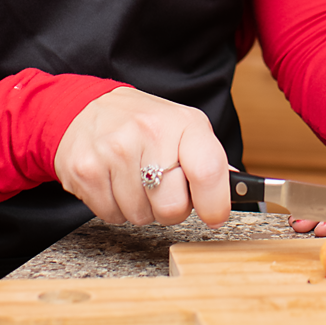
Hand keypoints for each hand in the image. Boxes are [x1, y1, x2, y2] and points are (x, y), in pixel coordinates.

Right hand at [54, 86, 230, 227]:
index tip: (214, 214)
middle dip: (170, 208)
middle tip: (161, 188)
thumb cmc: (143, 124)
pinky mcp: (85, 170)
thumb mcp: (184, 128)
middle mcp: (148, 133)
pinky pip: (111, 216)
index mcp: (183, 123)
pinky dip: (114, 208)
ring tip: (134, 179)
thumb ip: (209, 160)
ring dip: (140, 208)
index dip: (214, 204)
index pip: (208, 172)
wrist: (85, 108)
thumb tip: (240, 188)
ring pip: (140, 216)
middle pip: (172, 207)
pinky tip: (113, 182)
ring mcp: (114, 151)